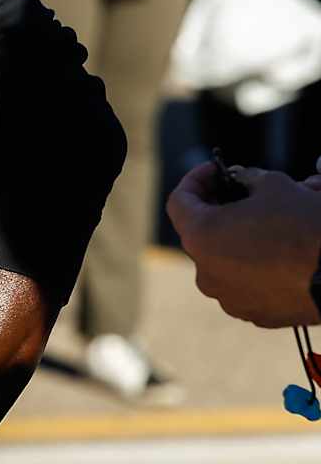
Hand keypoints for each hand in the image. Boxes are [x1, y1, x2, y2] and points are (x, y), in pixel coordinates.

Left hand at [166, 163, 320, 327]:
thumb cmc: (306, 226)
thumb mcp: (273, 184)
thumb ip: (247, 178)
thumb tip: (241, 180)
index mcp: (200, 236)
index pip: (179, 201)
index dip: (196, 181)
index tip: (216, 171)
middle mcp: (206, 272)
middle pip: (201, 232)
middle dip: (219, 210)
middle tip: (240, 195)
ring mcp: (229, 298)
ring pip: (223, 261)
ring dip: (237, 240)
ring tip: (265, 225)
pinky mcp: (255, 314)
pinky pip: (245, 285)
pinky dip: (253, 267)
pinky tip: (277, 254)